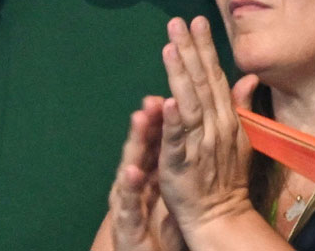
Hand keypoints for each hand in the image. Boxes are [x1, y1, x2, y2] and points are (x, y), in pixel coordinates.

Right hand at [109, 97, 183, 250]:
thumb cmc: (160, 223)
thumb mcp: (171, 188)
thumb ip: (176, 159)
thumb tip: (188, 128)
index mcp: (149, 173)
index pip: (153, 140)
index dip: (159, 117)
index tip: (166, 92)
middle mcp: (134, 182)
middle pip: (139, 148)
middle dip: (145, 123)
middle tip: (151, 99)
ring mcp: (128, 200)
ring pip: (130, 167)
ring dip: (134, 144)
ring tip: (139, 120)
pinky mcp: (127, 222)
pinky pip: (129, 202)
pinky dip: (130, 186)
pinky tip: (133, 171)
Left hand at [156, 17, 258, 236]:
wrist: (221, 216)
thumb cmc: (226, 176)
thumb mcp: (240, 137)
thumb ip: (240, 105)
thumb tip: (250, 77)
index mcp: (226, 117)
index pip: (215, 75)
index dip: (205, 47)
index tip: (197, 20)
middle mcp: (215, 124)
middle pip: (202, 82)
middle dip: (190, 50)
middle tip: (178, 21)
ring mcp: (199, 142)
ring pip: (190, 103)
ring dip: (180, 74)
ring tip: (170, 47)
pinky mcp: (182, 162)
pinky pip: (178, 138)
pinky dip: (174, 119)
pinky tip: (167, 98)